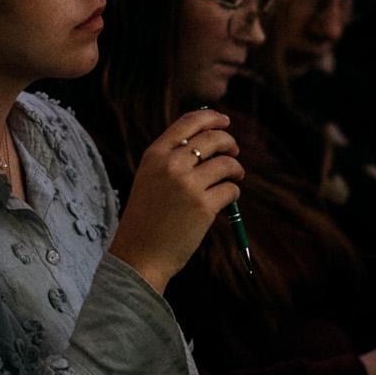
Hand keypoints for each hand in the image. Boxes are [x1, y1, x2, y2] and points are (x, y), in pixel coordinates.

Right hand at [108, 109, 242, 294]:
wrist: (139, 256)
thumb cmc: (146, 221)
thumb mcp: (149, 180)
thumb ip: (171, 159)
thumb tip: (209, 141)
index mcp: (155, 155)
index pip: (189, 122)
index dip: (212, 117)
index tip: (224, 122)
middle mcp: (171, 165)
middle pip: (213, 138)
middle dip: (230, 143)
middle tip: (234, 153)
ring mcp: (188, 185)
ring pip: (226, 164)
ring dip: (236, 169)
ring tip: (235, 178)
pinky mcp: (203, 206)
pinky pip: (231, 189)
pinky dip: (233, 193)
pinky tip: (226, 201)